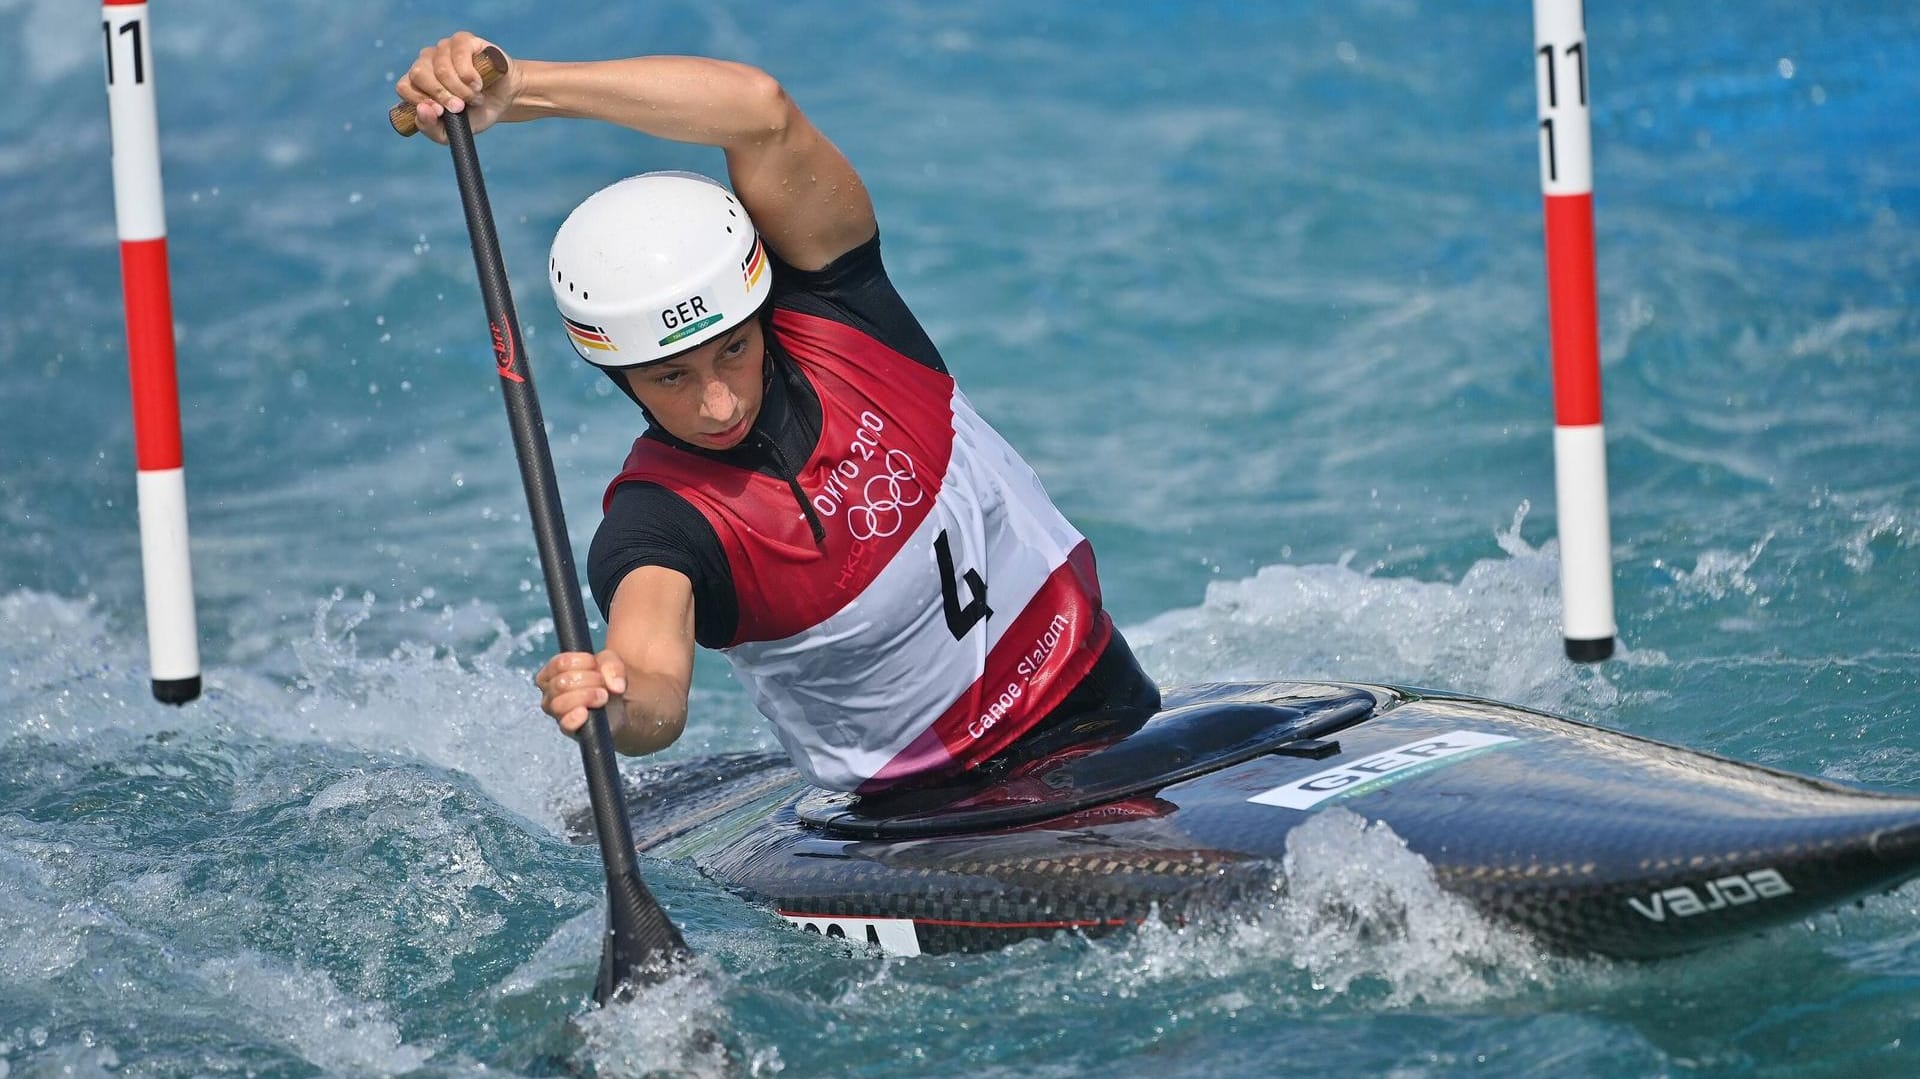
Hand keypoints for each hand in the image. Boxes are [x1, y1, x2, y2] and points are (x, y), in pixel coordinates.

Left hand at [395, 31, 519, 144]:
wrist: (504, 99)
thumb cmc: (476, 114)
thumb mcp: (453, 131)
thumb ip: (431, 128)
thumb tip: (422, 109)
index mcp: (418, 83)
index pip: (404, 86)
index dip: (419, 99)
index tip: (440, 112)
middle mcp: (426, 62)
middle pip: (418, 74)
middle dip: (441, 95)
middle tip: (460, 107)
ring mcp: (443, 49)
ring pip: (440, 68)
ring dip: (461, 89)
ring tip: (475, 98)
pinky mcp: (462, 40)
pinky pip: (458, 54)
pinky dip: (469, 74)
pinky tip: (478, 83)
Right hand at [535, 649, 627, 737]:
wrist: (624, 707)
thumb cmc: (609, 680)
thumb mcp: (613, 663)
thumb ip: (611, 665)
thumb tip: (614, 685)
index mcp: (555, 670)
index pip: (559, 663)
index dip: (582, 662)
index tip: (597, 665)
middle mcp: (550, 690)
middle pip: (560, 683)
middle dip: (587, 680)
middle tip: (604, 683)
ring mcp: (557, 711)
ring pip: (558, 703)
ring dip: (585, 697)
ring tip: (603, 697)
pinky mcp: (569, 728)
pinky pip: (565, 724)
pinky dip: (574, 717)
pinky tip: (586, 713)